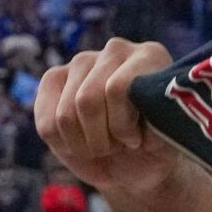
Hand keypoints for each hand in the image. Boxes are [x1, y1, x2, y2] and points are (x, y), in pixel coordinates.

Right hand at [35, 40, 181, 200]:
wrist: (136, 161)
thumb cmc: (154, 149)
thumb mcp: (165, 141)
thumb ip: (158, 122)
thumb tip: (143, 113)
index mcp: (150, 56)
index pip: (117, 88)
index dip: (122, 125)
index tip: (136, 141)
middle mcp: (116, 50)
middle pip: (88, 100)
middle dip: (101, 138)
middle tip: (117, 146)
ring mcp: (82, 61)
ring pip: (66, 114)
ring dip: (84, 145)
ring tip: (104, 146)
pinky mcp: (54, 79)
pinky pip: (46, 124)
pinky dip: (64, 146)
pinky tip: (83, 144)